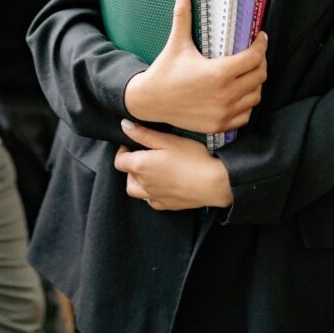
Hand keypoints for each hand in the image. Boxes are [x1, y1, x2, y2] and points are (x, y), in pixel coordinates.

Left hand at [115, 119, 233, 210]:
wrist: (214, 182)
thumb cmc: (192, 158)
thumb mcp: (167, 140)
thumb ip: (143, 134)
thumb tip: (124, 126)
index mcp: (140, 166)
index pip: (119, 161)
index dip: (123, 151)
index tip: (134, 144)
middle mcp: (143, 184)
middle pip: (127, 176)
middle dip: (131, 165)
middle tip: (146, 155)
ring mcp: (154, 197)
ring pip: (136, 191)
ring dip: (138, 181)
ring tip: (152, 171)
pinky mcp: (166, 205)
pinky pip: (151, 200)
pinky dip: (151, 193)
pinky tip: (163, 184)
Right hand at [124, 0, 267, 134]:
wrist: (148, 101)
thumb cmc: (164, 71)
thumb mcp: (176, 42)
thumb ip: (182, 14)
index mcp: (218, 73)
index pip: (254, 58)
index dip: (261, 45)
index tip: (260, 37)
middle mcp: (224, 95)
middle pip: (259, 76)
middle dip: (260, 62)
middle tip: (254, 54)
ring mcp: (223, 112)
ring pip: (255, 96)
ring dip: (255, 83)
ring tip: (247, 72)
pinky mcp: (219, 125)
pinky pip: (246, 115)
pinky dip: (246, 103)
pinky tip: (239, 93)